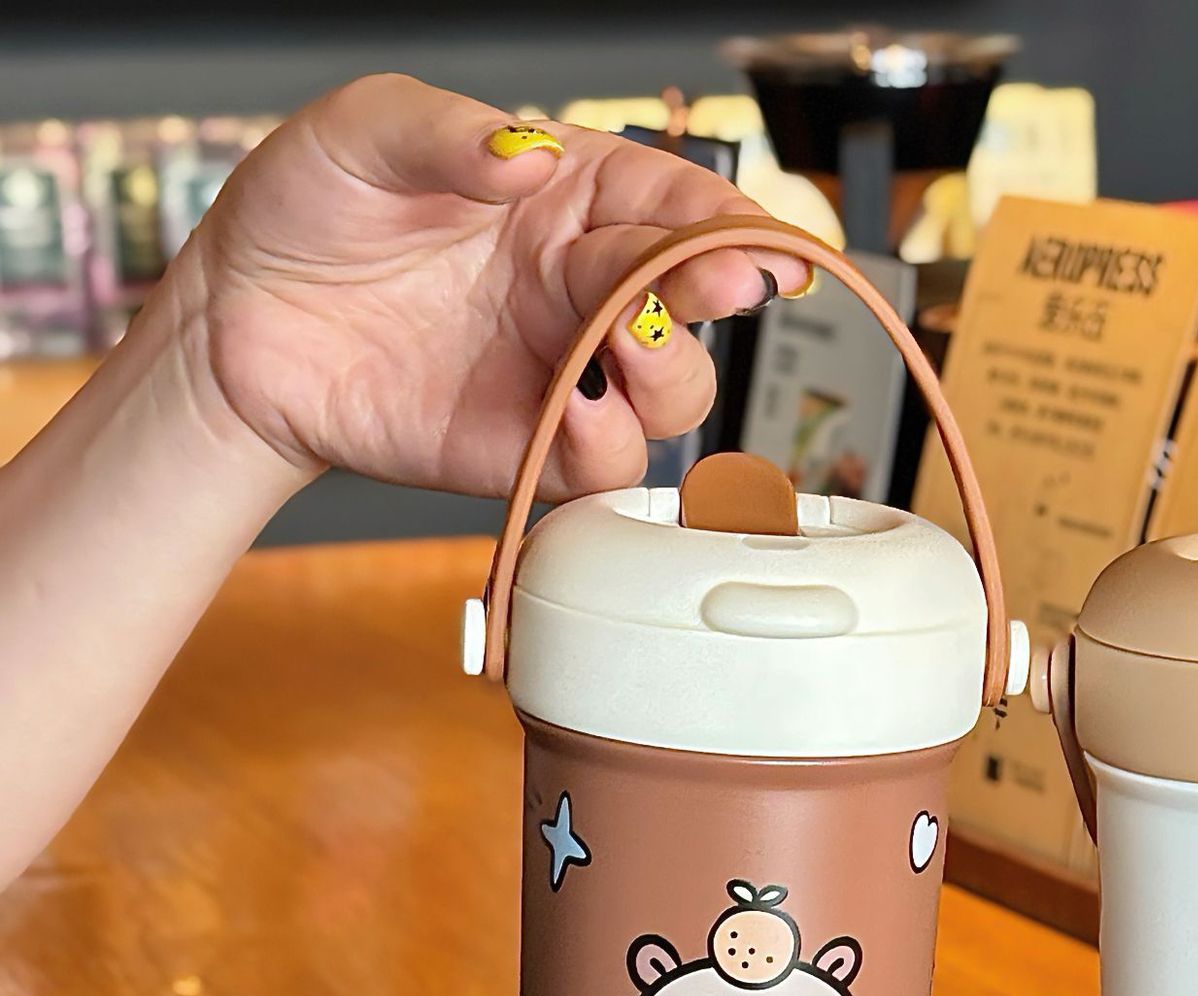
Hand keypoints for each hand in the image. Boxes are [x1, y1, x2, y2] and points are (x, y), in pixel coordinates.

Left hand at [165, 74, 806, 498]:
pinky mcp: (530, 446)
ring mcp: (562, 370)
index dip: (731, 222)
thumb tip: (529, 156)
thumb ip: (451, 133)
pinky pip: (607, 462)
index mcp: (567, 196)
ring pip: (676, 393)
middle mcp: (580, 286)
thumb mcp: (364, 130)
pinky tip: (572, 408)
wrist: (236, 325)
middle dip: (717, 290)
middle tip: (711, 284)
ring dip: (671, 372)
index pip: (674, 204)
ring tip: (622, 344)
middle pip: (694, 301)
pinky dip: (608, 443)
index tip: (762, 243)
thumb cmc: (305, 216)